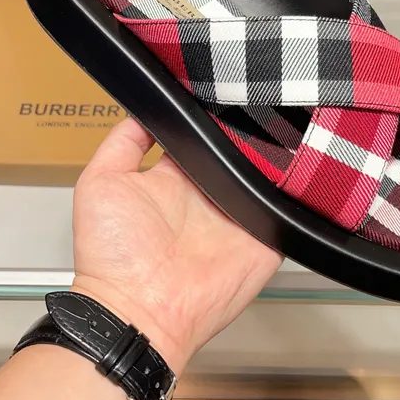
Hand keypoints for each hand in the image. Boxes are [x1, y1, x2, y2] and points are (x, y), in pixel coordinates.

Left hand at [71, 117, 281, 374]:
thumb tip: (145, 109)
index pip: (203, 136)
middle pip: (239, 151)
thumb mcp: (100, 182)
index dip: (213, 115)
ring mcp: (239, 216)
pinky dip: (295, 193)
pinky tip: (299, 169)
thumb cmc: (111, 255)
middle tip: (259, 104)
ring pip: (267, 176)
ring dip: (277, 157)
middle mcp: (210, 193)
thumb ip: (124, 142)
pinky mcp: (263, 239)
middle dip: (252, 129)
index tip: (224, 88)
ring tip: (286, 128)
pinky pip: (287, 211)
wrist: (138, 311)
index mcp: (176, 176)